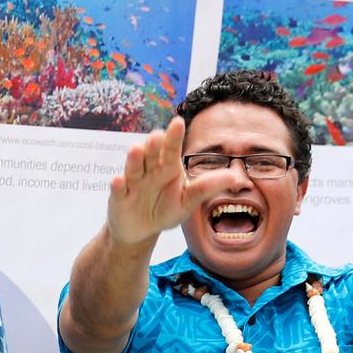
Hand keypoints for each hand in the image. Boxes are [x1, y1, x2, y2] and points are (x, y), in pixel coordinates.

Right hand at [106, 117, 243, 246]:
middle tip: (158, 135)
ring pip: (133, 167)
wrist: (141, 229)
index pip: (171, 150)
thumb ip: (207, 187)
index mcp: (168, 168)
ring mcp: (133, 182)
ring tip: (137, 149)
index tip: (178, 123)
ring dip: (134, 159)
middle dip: (153, 145)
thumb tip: (235, 176)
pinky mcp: (119, 196)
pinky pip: (118, 189)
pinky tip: (118, 180)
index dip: (174, 137)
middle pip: (151, 154)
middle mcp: (149, 170)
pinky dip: (117, 185)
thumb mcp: (188, 201)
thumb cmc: (165, 210)